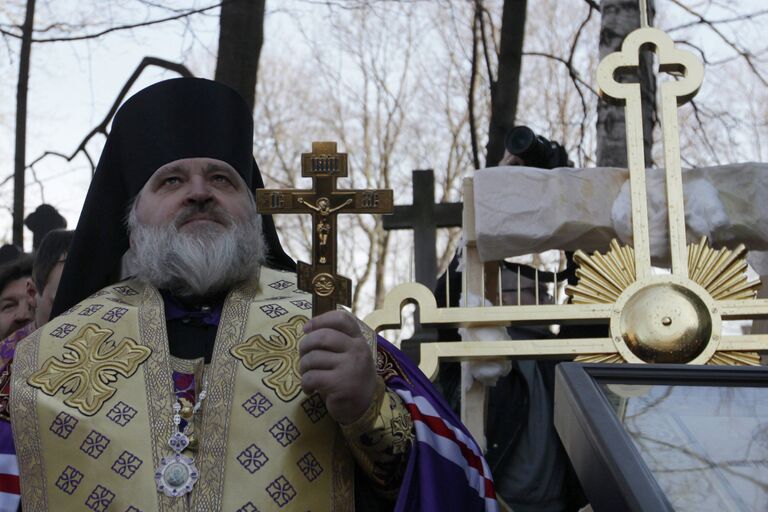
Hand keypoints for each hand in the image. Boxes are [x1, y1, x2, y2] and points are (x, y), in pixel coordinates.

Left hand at [299, 310, 376, 424]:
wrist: (364, 407)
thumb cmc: (351, 378)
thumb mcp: (350, 355)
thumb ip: (337, 341)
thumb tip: (308, 330)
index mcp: (358, 340)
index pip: (342, 319)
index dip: (320, 319)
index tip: (307, 328)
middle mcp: (357, 350)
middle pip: (322, 336)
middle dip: (305, 345)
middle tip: (303, 355)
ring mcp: (349, 366)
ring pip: (313, 357)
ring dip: (303, 367)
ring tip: (307, 375)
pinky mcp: (340, 384)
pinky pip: (311, 377)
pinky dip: (305, 384)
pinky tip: (309, 389)